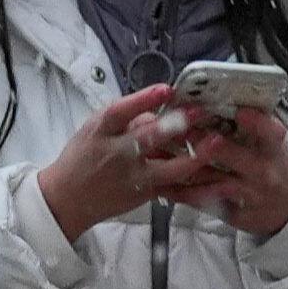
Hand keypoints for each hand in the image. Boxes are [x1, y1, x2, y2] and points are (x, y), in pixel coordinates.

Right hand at [31, 85, 224, 242]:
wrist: (67, 199)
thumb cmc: (84, 156)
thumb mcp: (95, 129)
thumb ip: (127, 117)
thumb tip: (160, 109)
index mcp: (100, 132)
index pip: (119, 112)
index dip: (143, 100)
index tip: (165, 89)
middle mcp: (116, 155)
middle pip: (146, 140)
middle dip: (173, 126)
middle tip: (198, 112)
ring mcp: (133, 178)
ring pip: (167, 170)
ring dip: (194, 157)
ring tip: (216, 143)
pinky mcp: (145, 195)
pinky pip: (175, 190)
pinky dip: (198, 186)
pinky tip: (219, 179)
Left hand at [159, 106, 287, 235]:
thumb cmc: (277, 165)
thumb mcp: (274, 143)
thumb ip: (253, 124)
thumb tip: (219, 97)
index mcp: (274, 148)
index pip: (269, 131)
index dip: (255, 121)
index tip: (238, 111)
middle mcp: (262, 170)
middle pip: (230, 154)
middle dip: (199, 141)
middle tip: (175, 128)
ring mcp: (247, 193)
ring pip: (209, 180)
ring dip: (179, 167)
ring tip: (155, 154)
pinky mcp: (235, 213)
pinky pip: (203, 201)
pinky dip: (180, 193)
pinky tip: (160, 184)